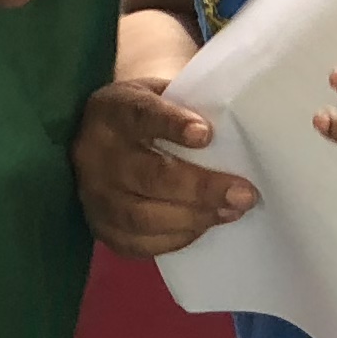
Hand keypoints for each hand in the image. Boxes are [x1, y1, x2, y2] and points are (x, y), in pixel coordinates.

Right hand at [74, 73, 256, 257]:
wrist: (102, 139)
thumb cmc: (148, 115)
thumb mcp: (160, 94)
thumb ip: (190, 107)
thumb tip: (240, 134)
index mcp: (111, 110)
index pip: (139, 115)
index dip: (171, 125)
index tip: (206, 134)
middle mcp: (94, 153)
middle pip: (147, 175)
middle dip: (200, 188)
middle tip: (243, 193)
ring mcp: (93, 194)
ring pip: (141, 216)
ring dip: (193, 217)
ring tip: (231, 211)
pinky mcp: (100, 227)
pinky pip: (138, 243)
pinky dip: (176, 238)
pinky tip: (203, 225)